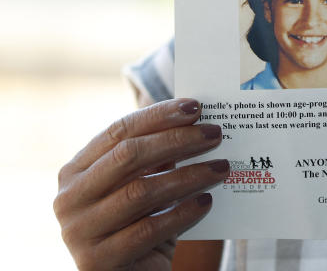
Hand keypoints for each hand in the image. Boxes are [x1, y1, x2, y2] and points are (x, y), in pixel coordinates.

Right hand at [54, 99, 229, 269]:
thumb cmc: (141, 223)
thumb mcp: (145, 184)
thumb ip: (158, 156)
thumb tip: (198, 119)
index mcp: (77, 170)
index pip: (118, 131)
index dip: (158, 116)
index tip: (196, 107)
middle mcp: (70, 198)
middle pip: (128, 156)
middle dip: (176, 140)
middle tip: (215, 134)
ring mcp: (79, 231)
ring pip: (140, 192)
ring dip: (187, 176)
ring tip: (221, 167)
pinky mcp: (97, 262)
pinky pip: (147, 230)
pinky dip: (181, 213)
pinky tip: (206, 201)